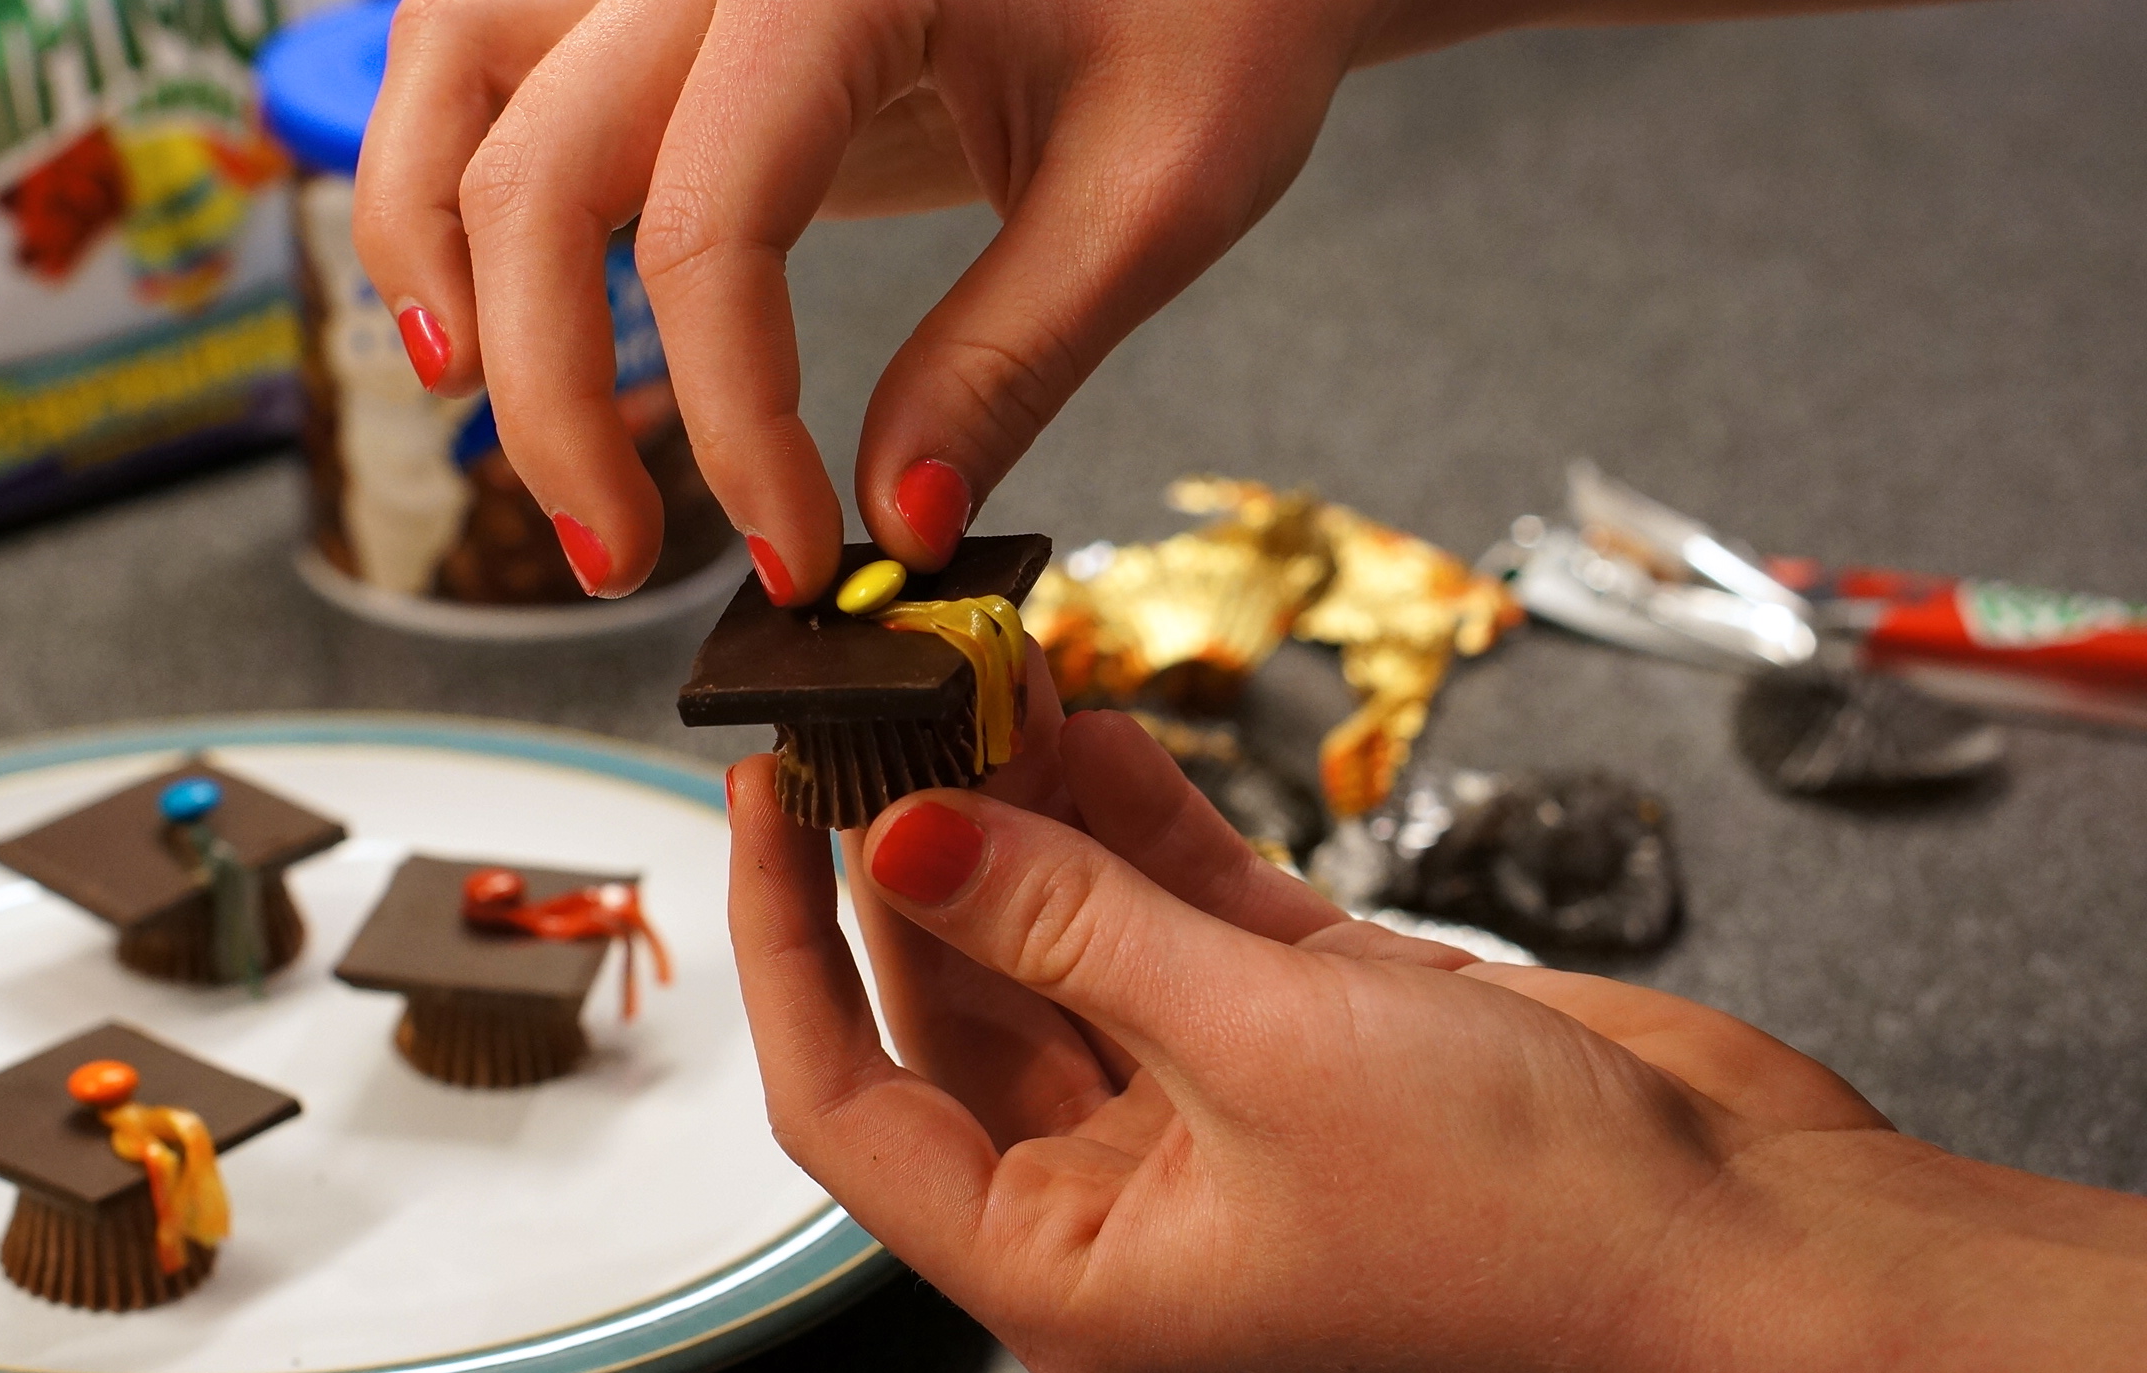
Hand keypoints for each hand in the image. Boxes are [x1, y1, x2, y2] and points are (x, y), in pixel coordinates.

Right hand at [355, 0, 1387, 598]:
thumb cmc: (1216, 2)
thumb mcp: (1160, 186)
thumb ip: (1013, 358)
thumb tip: (898, 525)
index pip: (711, 223)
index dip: (736, 424)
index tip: (796, 555)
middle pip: (532, 170)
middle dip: (551, 391)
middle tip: (616, 550)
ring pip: (450, 75)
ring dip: (431, 251)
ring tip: (474, 403)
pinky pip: (486, 51)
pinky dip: (449, 167)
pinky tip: (483, 285)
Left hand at [723, 654, 1905, 1369]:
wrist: (1749, 1240)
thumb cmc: (1531, 1223)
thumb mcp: (1261, 1052)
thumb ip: (1074, 929)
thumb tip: (910, 836)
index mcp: (1071, 1264)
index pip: (848, 1102)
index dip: (784, 948)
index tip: (761, 801)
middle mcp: (1124, 1188)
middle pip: (955, 998)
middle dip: (916, 844)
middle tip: (884, 702)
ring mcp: (1212, 1101)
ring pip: (1066, 937)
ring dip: (1025, 812)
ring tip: (979, 679)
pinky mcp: (1300, 1027)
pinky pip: (1174, 911)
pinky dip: (1134, 820)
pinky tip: (1088, 724)